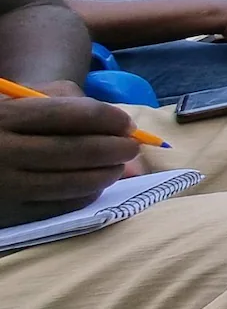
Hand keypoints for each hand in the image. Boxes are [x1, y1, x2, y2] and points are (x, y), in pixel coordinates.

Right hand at [0, 93, 142, 226]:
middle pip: (74, 151)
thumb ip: (72, 101)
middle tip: (132, 148)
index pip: (72, 115)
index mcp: (7, 115)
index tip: (128, 125)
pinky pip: (56, 208)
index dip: (109, 119)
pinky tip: (95, 186)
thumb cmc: (9, 118)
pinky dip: (84, 196)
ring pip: (68, 183)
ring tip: (117, 167)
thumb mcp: (26, 96)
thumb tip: (123, 127)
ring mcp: (4, 185)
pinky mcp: (8, 213)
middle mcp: (3, 151)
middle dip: (114, 149)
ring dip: (104, 175)